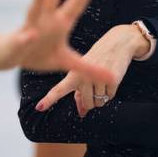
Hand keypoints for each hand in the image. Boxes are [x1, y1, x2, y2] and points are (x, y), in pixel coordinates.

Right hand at [3, 0, 113, 84]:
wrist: (9, 57)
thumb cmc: (40, 55)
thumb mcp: (68, 63)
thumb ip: (90, 68)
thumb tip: (113, 79)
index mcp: (60, 22)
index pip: (76, 2)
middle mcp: (46, 20)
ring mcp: (31, 28)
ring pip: (35, 9)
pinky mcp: (18, 43)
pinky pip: (22, 39)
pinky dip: (25, 37)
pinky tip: (28, 34)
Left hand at [34, 23, 148, 116]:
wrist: (117, 42)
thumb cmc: (97, 58)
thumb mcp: (84, 72)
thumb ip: (80, 93)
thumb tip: (82, 114)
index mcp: (73, 73)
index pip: (59, 89)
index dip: (49, 99)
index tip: (39, 107)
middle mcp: (84, 75)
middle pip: (87, 103)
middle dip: (91, 101)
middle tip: (94, 88)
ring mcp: (98, 78)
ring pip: (99, 102)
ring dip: (102, 97)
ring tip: (102, 81)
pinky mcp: (112, 79)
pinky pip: (109, 97)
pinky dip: (110, 93)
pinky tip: (110, 80)